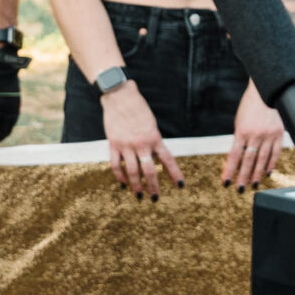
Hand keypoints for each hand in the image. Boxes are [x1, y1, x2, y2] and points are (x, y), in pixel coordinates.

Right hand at [102, 80, 181, 196]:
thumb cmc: (138, 108)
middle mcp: (141, 144)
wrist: (120, 96)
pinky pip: (115, 165)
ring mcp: (126, 145)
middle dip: (153, 186)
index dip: (174, 174)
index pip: (168, 160)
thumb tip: (155, 157)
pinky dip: (119, 176)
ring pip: (132, 171)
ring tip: (139, 195)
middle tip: (155, 198)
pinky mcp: (113, 144)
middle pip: (149, 171)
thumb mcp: (151, 124)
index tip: (180, 186)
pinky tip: (122, 184)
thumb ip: (153, 140)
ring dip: (136, 185)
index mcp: (154, 138)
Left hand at [223, 80, 283, 194]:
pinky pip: (275, 153)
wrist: (266, 92)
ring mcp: (268, 135)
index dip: (230, 170)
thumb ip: (239, 139)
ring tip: (253, 185)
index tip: (226, 182)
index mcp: (242, 131)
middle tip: (239, 189)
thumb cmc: (250, 106)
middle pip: (248, 160)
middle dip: (243, 176)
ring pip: (262, 160)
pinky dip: (271, 164)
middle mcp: (255, 135)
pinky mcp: (279, 134)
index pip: (234, 155)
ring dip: (257, 174)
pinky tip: (267, 173)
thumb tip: (236, 158)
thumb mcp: (240, 121)